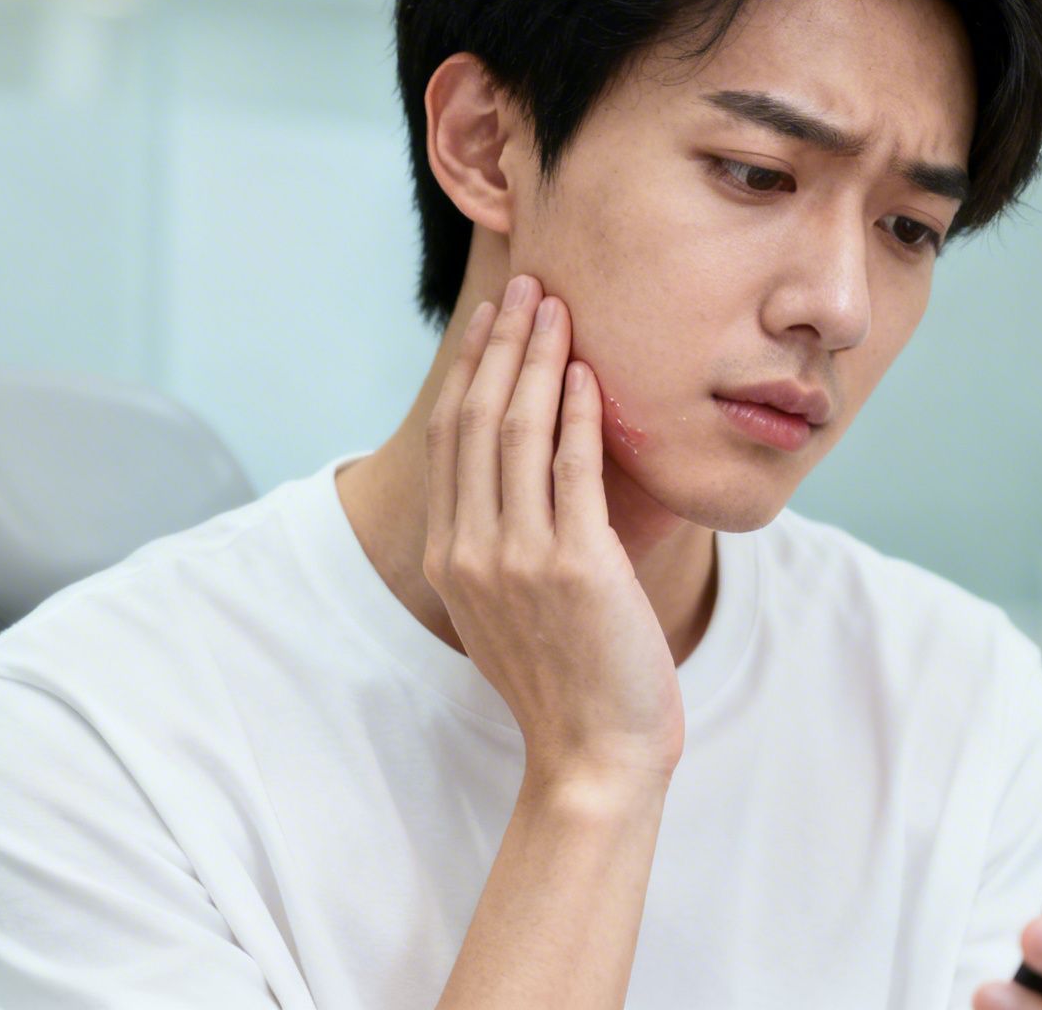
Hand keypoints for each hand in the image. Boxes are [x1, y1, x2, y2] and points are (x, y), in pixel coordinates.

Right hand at [422, 273, 684, 785]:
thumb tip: (517, 482)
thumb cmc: (566, 684)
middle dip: (502, 343)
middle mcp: (471, 551)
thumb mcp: (508, 610)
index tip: (494, 317)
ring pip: (517, 432)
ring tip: (558, 307)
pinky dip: (578, 413)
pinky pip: (573, 470)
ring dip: (538, 360)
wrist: (593, 756)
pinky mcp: (576, 567)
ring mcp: (519, 559)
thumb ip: (500, 547)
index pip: (452, 439)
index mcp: (448, 558)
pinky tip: (588, 372)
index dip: (472, 368)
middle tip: (528, 285)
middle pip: (477, 420)